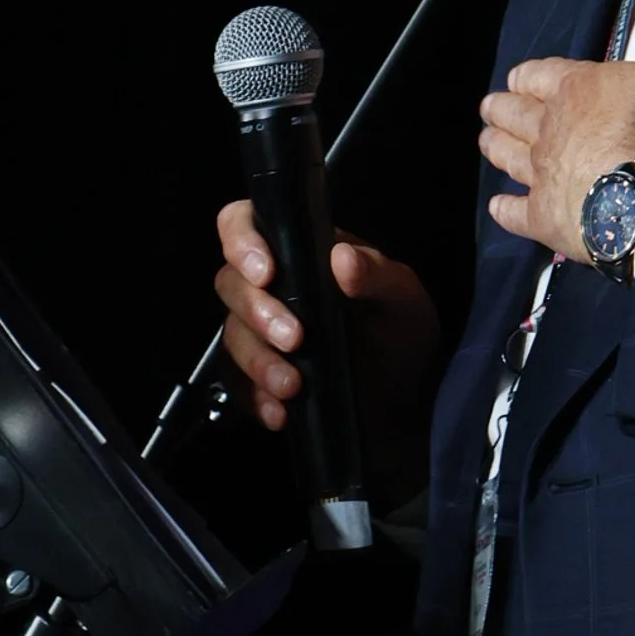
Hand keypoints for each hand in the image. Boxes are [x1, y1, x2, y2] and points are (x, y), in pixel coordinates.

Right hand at [212, 207, 440, 493]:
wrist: (403, 395)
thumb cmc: (400, 331)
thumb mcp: (403, 298)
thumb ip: (377, 275)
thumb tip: (342, 258)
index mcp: (300, 252)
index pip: (245, 223)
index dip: (243, 241)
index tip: (267, 272)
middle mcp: (272, 286)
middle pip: (231, 284)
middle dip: (257, 312)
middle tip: (295, 338)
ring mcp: (258, 330)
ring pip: (231, 335)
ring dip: (257, 361)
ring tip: (293, 385)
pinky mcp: (255, 373)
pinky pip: (236, 382)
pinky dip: (255, 397)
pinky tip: (280, 412)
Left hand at [478, 0, 634, 262]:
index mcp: (572, 89)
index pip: (537, 75)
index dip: (527, 76)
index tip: (520, 78)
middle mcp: (547, 128)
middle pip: (513, 113)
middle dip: (501, 108)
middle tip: (491, 108)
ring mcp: (540, 174)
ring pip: (507, 156)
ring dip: (496, 147)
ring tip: (487, 141)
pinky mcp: (543, 217)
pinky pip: (514, 213)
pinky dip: (504, 209)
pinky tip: (498, 207)